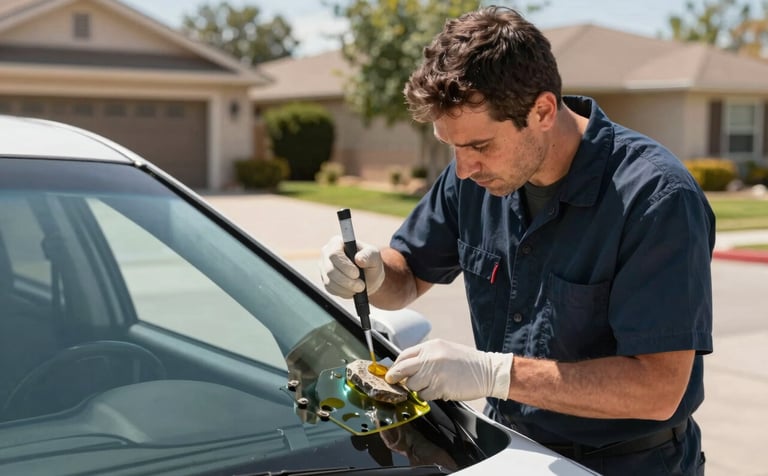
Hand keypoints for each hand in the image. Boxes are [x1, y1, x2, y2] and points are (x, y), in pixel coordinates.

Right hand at [319, 235, 384, 298]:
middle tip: (361, 286)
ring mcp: (324, 268)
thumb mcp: (374, 256)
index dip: (344, 266)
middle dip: (347, 281)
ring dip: (347, 288)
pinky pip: (330, 289)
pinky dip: (343, 292)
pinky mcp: (325, 280)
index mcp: (337, 243)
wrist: (368, 276)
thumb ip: (368, 256)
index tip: (357, 274)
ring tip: (360, 288)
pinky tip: (353, 290)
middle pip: (330, 270)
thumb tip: (359, 259)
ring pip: (329, 282)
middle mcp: (327, 254)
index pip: (334, 254)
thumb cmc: (371, 262)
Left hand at [385, 339, 512, 400]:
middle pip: (402, 369)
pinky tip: (438, 390)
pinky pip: (424, 395)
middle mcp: (430, 358)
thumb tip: (409, 366)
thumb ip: (427, 356)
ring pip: (412, 385)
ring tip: (429, 386)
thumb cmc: (468, 362)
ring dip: (417, 389)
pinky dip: (428, 396)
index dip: (396, 365)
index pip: (404, 355)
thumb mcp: (445, 350)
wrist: (488, 371)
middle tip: (393, 382)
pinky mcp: (440, 387)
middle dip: (395, 378)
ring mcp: (434, 372)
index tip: (392, 372)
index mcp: (431, 346)